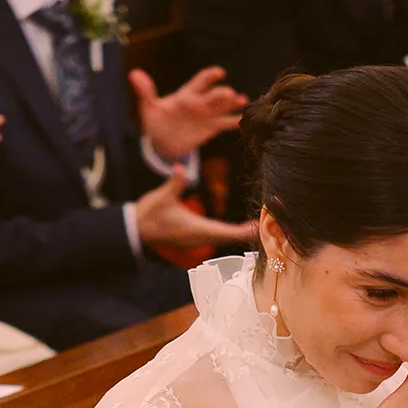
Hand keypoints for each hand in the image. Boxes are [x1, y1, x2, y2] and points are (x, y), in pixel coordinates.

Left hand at [132, 65, 246, 159]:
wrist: (162, 142)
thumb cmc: (155, 121)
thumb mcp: (149, 107)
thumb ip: (145, 92)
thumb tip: (134, 74)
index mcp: (187, 94)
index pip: (200, 81)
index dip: (210, 76)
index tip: (219, 72)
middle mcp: (200, 102)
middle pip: (214, 95)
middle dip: (223, 94)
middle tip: (231, 94)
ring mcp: (207, 115)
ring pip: (223, 107)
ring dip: (233, 104)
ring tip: (243, 101)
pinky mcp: (211, 128)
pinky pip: (225, 124)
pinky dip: (235, 122)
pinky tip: (245, 120)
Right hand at [135, 166, 254, 250]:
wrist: (137, 231)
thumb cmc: (149, 215)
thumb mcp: (161, 197)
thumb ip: (175, 183)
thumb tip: (180, 168)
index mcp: (196, 229)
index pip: (227, 232)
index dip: (245, 231)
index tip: (261, 226)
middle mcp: (200, 237)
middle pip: (231, 237)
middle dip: (250, 232)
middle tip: (270, 223)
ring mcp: (198, 239)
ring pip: (225, 238)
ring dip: (242, 234)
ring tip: (260, 225)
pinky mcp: (195, 237)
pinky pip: (218, 236)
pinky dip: (232, 232)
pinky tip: (241, 227)